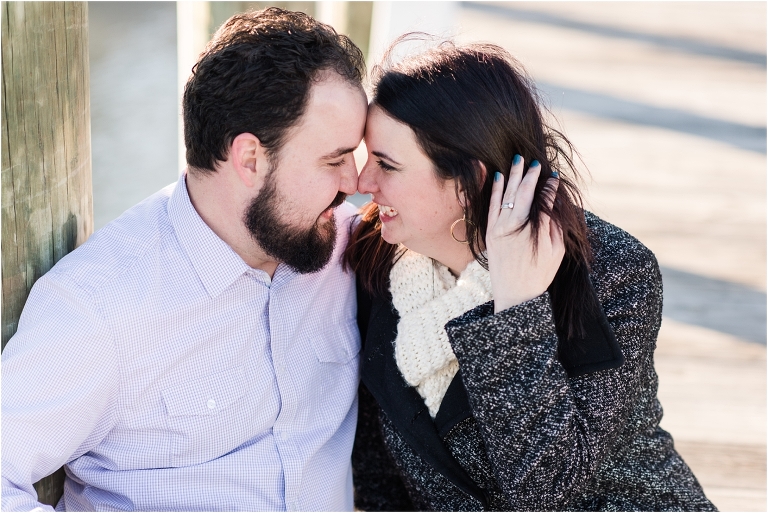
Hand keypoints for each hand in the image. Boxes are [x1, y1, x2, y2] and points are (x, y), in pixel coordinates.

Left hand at [486, 156, 564, 312]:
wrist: (514, 295)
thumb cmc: (540, 274)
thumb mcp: (556, 252)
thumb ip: (555, 225)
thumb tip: (554, 202)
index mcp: (535, 232)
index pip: (543, 201)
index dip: (549, 187)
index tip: (553, 176)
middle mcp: (515, 228)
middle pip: (523, 194)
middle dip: (529, 176)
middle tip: (535, 161)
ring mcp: (499, 229)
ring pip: (506, 196)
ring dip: (512, 176)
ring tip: (518, 160)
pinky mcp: (489, 232)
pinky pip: (491, 206)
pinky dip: (495, 190)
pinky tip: (499, 177)